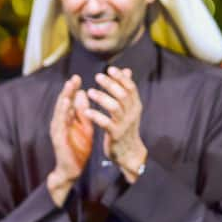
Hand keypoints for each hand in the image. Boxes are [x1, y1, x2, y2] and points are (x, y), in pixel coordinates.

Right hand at [47, 75, 93, 206]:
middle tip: (74, 78)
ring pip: (60, 110)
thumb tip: (82, 94)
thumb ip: (83, 112)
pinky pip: (60, 122)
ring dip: (64, 97)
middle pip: (63, 103)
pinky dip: (62, 111)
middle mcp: (60, 122)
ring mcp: (57, 129)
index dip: (72, 90)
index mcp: (67, 120)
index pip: (69, 101)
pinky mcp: (58, 137)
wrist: (71, 170)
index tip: (78, 78)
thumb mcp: (85, 128)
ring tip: (69, 86)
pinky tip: (66, 103)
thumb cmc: (78, 149)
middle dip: (68, 90)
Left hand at [84, 66, 147, 183]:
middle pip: (122, 95)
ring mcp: (124, 124)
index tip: (110, 69)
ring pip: (114, 107)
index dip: (121, 77)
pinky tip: (86, 111)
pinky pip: (106, 123)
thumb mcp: (128, 108)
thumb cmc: (125, 127)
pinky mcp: (115, 135)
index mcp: (135, 106)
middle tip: (97, 76)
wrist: (128, 153)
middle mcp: (132, 114)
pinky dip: (96, 116)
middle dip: (110, 84)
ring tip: (90, 92)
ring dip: (102, 97)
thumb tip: (127, 70)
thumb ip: (126, 90)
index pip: (131, 88)